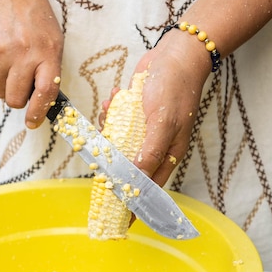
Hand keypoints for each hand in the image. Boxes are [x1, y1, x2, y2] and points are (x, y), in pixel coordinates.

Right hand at [0, 0, 63, 127]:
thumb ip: (49, 70)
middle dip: (18, 98)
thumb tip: (41, 103)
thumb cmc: (34, 18)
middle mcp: (23, 55)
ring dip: (3, 87)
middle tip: (21, 83)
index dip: (38, 112)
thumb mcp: (52, 40)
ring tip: (9, 66)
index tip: (32, 122)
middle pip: (16, 99)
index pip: (44, 93)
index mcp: (47, 53)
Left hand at [101, 29, 209, 186]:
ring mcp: (145, 129)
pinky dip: (110, 113)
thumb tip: (137, 179)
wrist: (174, 55)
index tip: (122, 217)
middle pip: (132, 168)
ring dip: (109, 133)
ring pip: (121, 144)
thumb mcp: (162, 124)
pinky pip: (117, 121)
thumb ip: (150, 152)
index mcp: (169, 153)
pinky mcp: (135, 113)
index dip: (137, 201)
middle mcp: (157, 145)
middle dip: (114, 168)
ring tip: (105, 117)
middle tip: (97, 171)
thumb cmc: (174, 88)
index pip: (151, 185)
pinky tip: (112, 99)